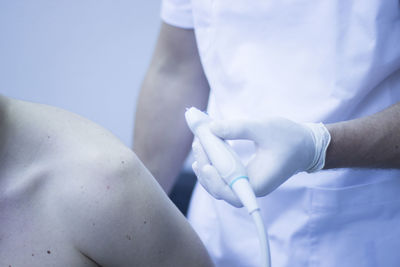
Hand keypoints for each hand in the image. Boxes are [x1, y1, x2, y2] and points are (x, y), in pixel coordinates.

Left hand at [192, 117, 330, 201]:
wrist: (304, 146)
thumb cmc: (289, 138)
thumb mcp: (264, 128)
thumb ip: (239, 128)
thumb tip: (212, 128)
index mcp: (259, 184)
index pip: (232, 193)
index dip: (215, 183)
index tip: (206, 166)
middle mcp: (250, 188)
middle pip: (220, 187)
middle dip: (206, 166)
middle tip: (198, 142)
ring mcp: (245, 183)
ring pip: (219, 182)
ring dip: (206, 164)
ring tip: (199, 143)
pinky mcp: (242, 176)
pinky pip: (223, 174)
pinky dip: (213, 162)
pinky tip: (205, 148)